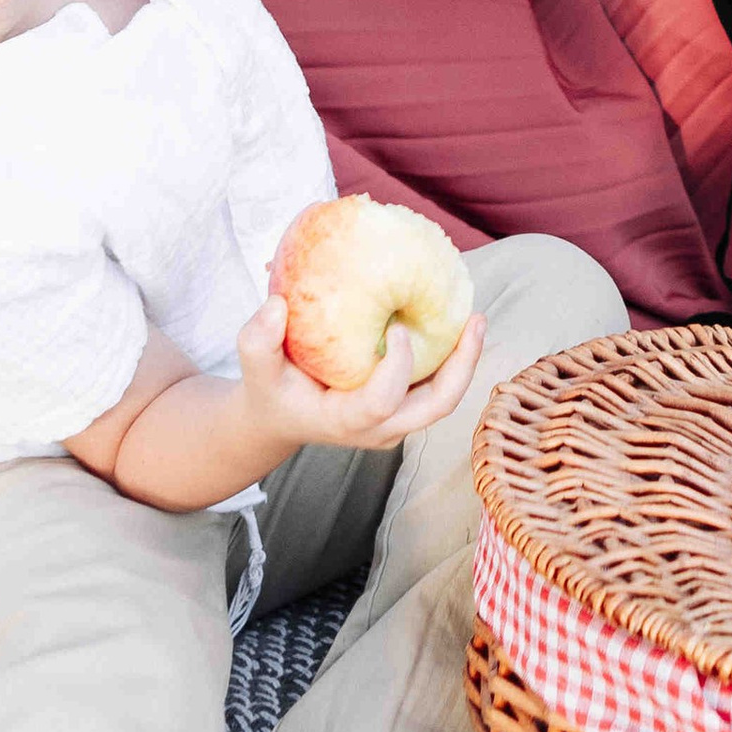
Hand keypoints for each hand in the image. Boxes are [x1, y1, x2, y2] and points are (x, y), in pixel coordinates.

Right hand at [230, 290, 486, 458]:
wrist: (281, 417)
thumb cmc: (272, 389)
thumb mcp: (255, 367)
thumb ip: (257, 339)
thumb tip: (276, 303)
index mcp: (346, 421)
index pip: (382, 401)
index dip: (397, 366)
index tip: (398, 326)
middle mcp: (380, 428)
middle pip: (436, 407)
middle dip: (463, 366)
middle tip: (475, 319)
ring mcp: (396, 421)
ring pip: (445, 398)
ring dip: (465, 360)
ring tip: (475, 317)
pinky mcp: (403, 406)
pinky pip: (437, 385)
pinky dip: (451, 356)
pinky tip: (455, 319)